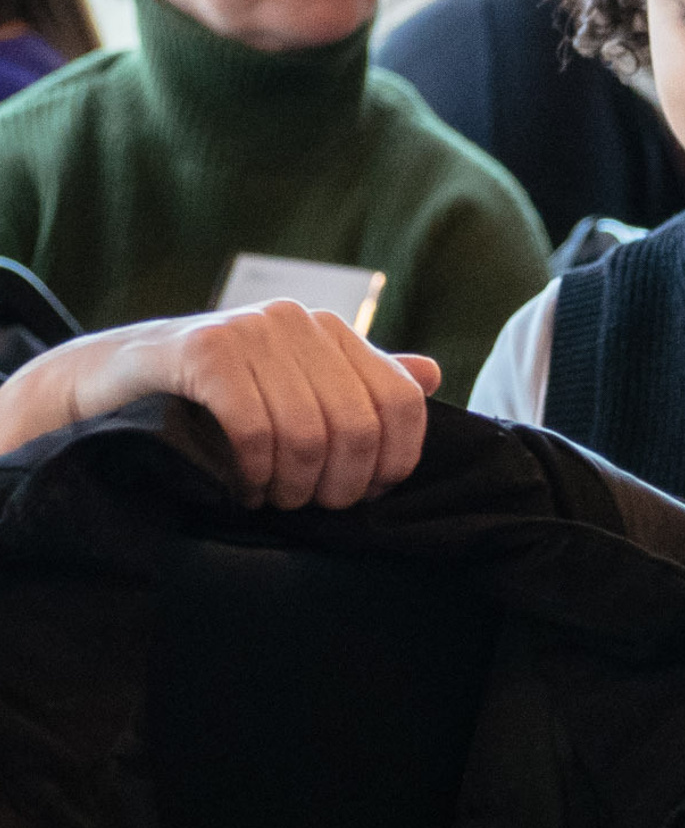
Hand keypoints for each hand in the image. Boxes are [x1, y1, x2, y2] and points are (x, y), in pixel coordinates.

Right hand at [0, 301, 438, 507]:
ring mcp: (252, 330)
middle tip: (310, 505)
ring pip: (308, 432)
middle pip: (359, 424)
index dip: (394, 459)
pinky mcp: (203, 350)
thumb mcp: (292, 389)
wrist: (109, 383)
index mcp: (333, 333)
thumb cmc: (210, 399)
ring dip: (292, 485)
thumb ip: (359, 384)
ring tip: (271, 498)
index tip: (367, 494)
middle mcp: (299, 322)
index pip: (402, 401)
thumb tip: (432, 373)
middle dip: (341, 483)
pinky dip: (253, 471)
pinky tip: (241, 486)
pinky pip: (255, 427)